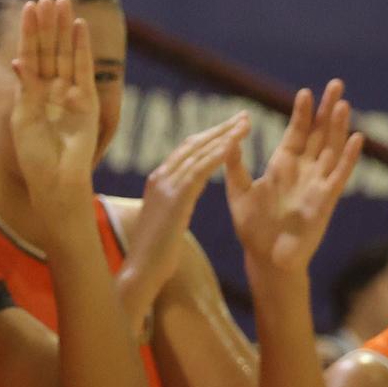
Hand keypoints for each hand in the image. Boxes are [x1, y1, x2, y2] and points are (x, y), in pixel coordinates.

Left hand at [7, 0, 99, 214]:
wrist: (56, 180)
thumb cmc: (33, 156)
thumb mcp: (22, 119)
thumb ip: (24, 89)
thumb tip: (19, 60)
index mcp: (30, 93)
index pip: (29, 55)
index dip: (28, 33)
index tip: (27, 7)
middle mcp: (51, 89)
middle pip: (49, 49)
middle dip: (47, 24)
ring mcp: (70, 93)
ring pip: (65, 54)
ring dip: (63, 29)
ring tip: (62, 3)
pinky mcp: (87, 101)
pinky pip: (83, 69)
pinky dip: (81, 48)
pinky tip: (79, 27)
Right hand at [122, 114, 249, 306]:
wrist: (141, 271)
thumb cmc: (155, 254)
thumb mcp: (165, 219)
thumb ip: (173, 202)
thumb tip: (183, 198)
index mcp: (157, 181)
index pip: (186, 150)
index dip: (210, 136)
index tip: (230, 127)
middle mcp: (159, 177)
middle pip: (193, 144)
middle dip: (220, 128)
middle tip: (244, 116)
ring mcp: (165, 185)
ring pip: (198, 152)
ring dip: (225, 136)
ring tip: (246, 124)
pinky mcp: (174, 197)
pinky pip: (199, 170)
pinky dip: (217, 154)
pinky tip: (234, 145)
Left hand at [226, 80, 364, 276]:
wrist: (267, 258)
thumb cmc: (253, 227)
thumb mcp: (238, 191)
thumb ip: (234, 165)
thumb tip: (229, 138)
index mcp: (282, 165)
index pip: (296, 132)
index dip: (302, 113)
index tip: (305, 92)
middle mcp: (303, 171)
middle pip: (319, 134)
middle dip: (327, 110)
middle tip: (336, 84)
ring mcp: (317, 184)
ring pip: (332, 149)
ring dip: (339, 127)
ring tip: (344, 103)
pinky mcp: (325, 200)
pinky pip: (340, 175)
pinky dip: (349, 157)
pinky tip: (357, 138)